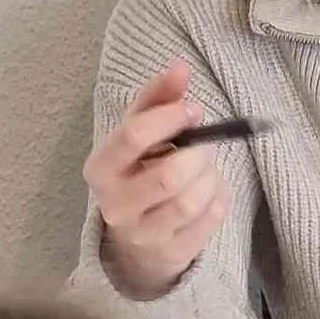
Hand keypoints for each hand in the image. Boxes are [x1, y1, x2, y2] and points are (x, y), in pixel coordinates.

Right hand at [83, 60, 228, 299]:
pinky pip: (212, 218)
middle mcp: (114, 204)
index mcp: (100, 167)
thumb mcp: (140, 133)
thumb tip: (180, 66)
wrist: (137, 238)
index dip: (170, 118)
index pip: (132, 136)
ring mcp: (142, 233)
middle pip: (170, 174)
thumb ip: (158, 98)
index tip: (193, 110)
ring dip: (211, 177)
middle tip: (203, 147)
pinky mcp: (172, 253)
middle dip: (198, 154)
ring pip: (193, 198)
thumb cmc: (140, 171)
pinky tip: (207, 193)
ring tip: (204, 170)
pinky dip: (219, 198)